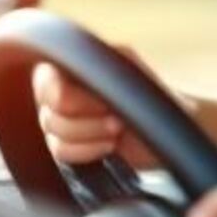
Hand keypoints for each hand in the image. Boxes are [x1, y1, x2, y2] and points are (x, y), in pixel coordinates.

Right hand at [31, 47, 164, 167]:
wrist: (171, 128)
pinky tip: (109, 146)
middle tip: (117, 118)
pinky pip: (61, 153)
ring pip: (54, 135)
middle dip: (88, 121)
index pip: (45, 81)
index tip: (103, 103)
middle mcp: (61, 91)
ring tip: (118, 129)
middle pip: (50, 114)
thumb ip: (100, 63)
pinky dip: (88, 152)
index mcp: (74, 66)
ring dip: (91, 135)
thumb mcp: (131, 69)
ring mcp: (62, 119)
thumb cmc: (154, 94)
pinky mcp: (69, 144)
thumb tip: (78, 67)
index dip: (70, 98)